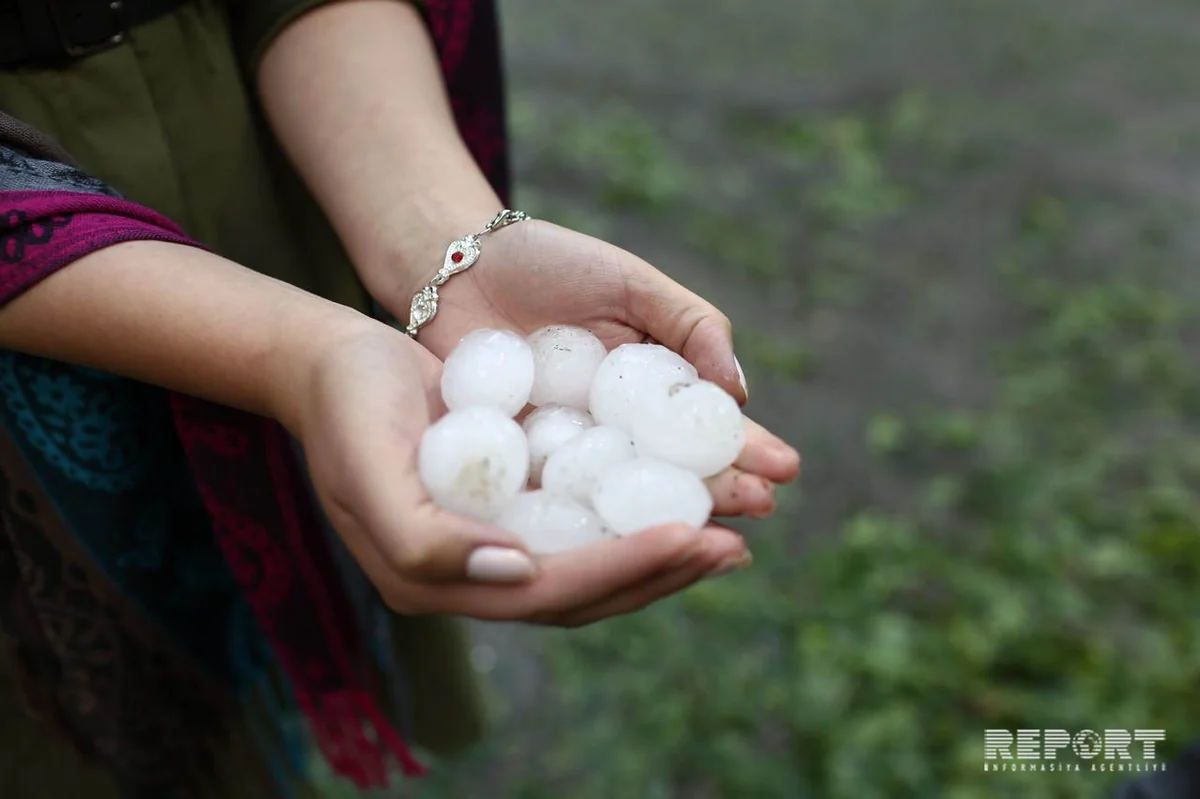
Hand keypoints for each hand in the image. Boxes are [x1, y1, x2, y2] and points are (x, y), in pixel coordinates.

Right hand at [284, 321, 750, 626]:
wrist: (331, 363)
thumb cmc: (348, 404)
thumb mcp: (368, 464)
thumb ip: (426, 538)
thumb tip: (517, 574)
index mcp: (436, 580)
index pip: (549, 591)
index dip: (625, 569)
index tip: (693, 537)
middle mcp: (475, 574)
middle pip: (587, 590)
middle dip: (664, 571)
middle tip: (736, 546)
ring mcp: (497, 542)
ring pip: (595, 563)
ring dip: (663, 552)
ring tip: (730, 533)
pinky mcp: (515, 505)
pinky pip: (587, 523)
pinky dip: (637, 515)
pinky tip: (684, 497)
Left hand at [391, 219, 800, 516]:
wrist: (459, 265)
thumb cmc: (551, 265)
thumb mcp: (632, 284)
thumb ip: (689, 327)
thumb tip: (738, 391)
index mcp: (649, 395)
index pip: (704, 429)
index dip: (745, 450)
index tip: (783, 470)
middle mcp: (613, 434)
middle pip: (672, 474)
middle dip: (719, 493)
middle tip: (761, 510)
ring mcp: (565, 456)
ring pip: (620, 498)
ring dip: (664, 518)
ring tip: (707, 534)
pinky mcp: (514, 467)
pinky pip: (552, 496)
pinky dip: (583, 518)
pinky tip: (617, 541)